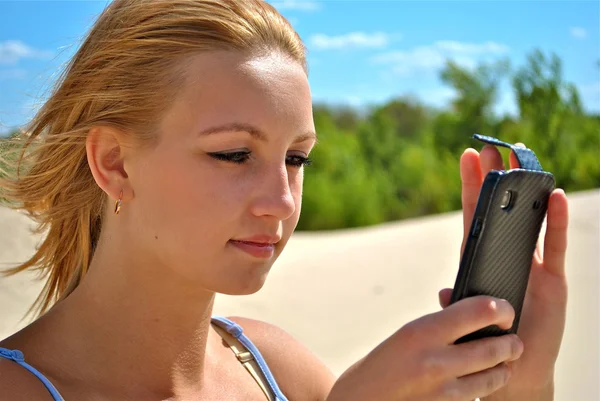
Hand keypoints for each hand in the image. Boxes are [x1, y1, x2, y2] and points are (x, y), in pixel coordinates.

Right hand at [326, 296, 523, 400]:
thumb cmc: (378, 368)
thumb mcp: (405, 336)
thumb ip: (438, 326)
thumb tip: (471, 314)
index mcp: (422, 332)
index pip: (479, 311)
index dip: (501, 309)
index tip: (505, 310)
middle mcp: (435, 361)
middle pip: (494, 347)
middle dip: (511, 343)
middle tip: (514, 340)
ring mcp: (443, 391)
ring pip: (493, 376)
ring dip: (504, 368)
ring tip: (506, 361)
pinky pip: (477, 396)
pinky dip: (486, 387)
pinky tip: (485, 380)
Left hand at [438, 144, 569, 399]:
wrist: (514, 369)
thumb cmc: (485, 341)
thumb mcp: (466, 318)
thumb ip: (457, 303)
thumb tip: (445, 292)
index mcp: (480, 260)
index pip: (474, 215)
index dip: (471, 187)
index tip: (468, 156)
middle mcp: (505, 256)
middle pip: (501, 209)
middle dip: (498, 178)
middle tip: (496, 146)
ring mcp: (530, 264)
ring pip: (529, 220)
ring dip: (527, 191)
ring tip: (526, 159)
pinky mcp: (552, 280)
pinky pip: (553, 246)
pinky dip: (554, 223)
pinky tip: (555, 196)